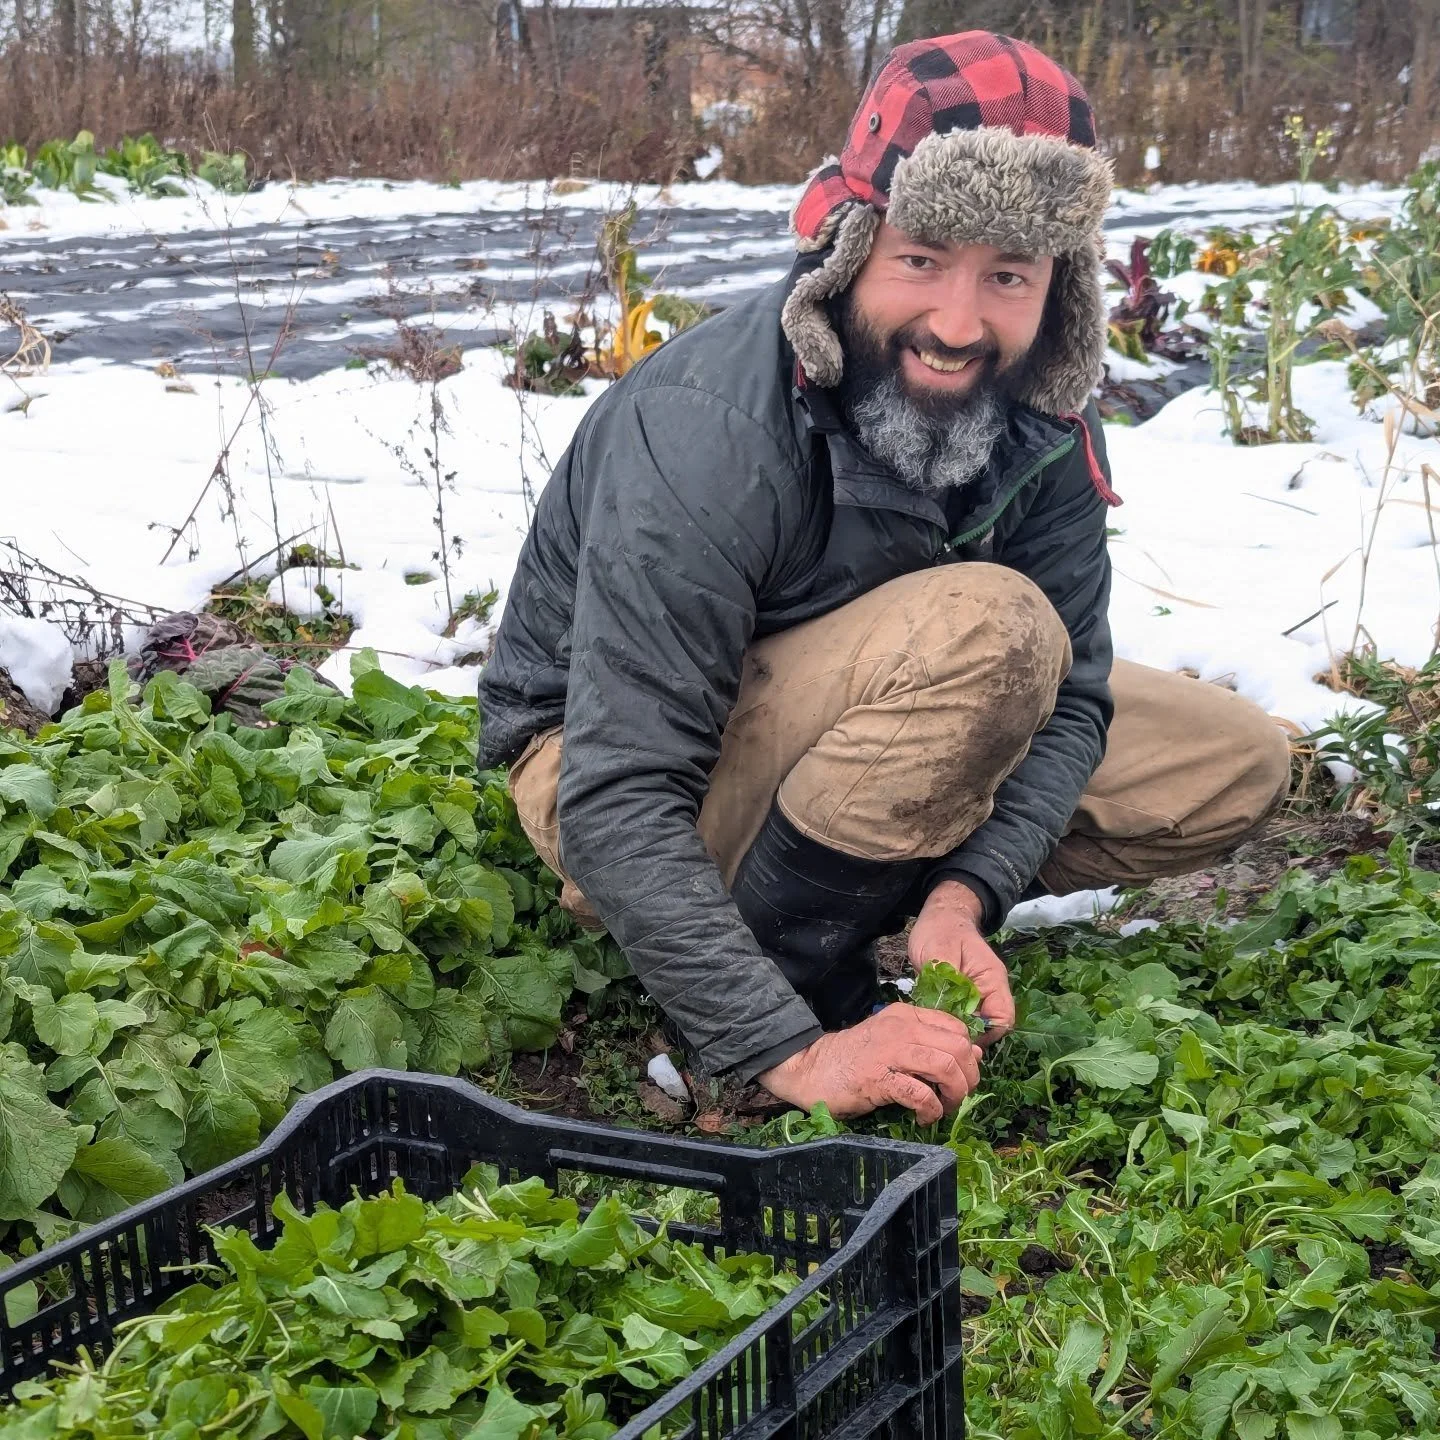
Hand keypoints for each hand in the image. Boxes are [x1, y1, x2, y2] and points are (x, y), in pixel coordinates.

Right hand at [756, 1004, 982, 1124]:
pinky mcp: (879, 1078)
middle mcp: (902, 1028)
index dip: (969, 1053)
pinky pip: (920, 1094)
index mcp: (906, 1016)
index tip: (964, 1074)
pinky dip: (931, 1110)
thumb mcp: (893, 1042)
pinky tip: (925, 1118)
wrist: (810, 1068)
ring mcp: (890, 1051)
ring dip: (955, 1093)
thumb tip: (973, 1053)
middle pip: (957, 1046)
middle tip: (960, 1096)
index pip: (956, 1027)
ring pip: (945, 1066)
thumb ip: (927, 1043)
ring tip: (947, 1108)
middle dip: (969, 1076)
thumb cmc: (853, 1059)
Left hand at [909, 880, 1014, 1046]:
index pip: (1002, 1020)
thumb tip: (949, 1016)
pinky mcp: (962, 997)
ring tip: (933, 1027)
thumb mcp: (939, 953)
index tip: (957, 1035)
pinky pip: (959, 1017)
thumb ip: (947, 984)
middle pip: (988, 1028)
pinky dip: (947, 1021)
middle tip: (939, 1035)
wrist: (941, 916)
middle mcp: (990, 991)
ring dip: (954, 1029)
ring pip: (972, 1025)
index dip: (982, 1034)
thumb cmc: (940, 930)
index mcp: (992, 980)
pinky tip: (930, 1019)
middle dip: (965, 1035)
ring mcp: (977, 995)